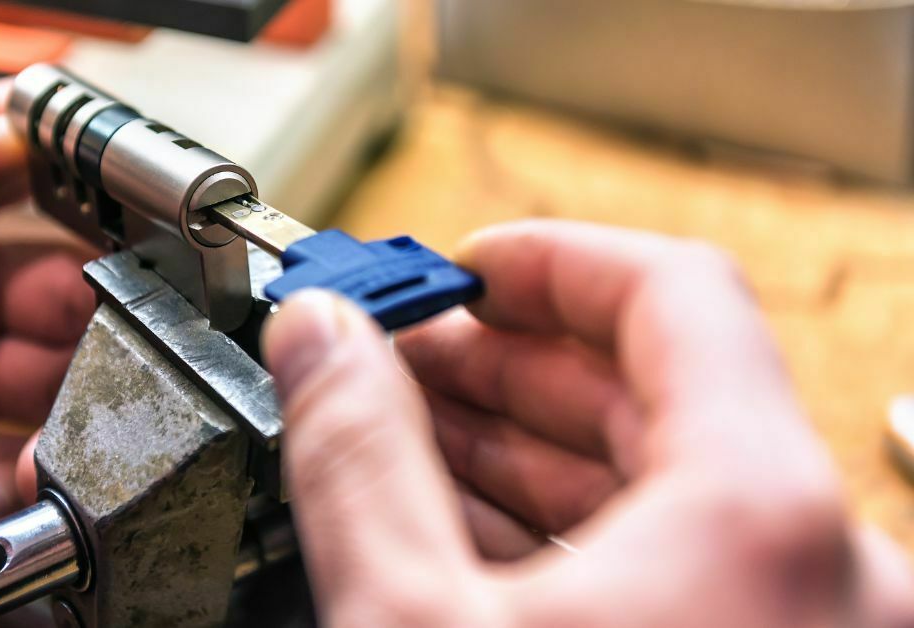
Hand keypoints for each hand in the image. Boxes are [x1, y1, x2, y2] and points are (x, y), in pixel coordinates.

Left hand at [0, 83, 93, 613]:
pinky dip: (18, 492)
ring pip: (62, 395)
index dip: (92, 201)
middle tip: (106, 350)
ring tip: (38, 438)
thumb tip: (2, 131)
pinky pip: (14, 483)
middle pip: (72, 299)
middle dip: (104, 323)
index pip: (28, 189)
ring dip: (75, 417)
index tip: (133, 229)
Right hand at [263, 220, 913, 626]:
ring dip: (528, 450)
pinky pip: (675, 563)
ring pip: (665, 484)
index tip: (462, 266)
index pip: (670, 293)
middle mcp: (820, 562)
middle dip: (510, 364)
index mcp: (762, 518)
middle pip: (659, 387)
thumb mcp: (414, 624)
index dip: (547, 261)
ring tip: (412, 437)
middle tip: (403, 355)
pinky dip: (569, 533)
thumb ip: (359, 460)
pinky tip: (464, 528)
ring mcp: (803, 619)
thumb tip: (320, 342)